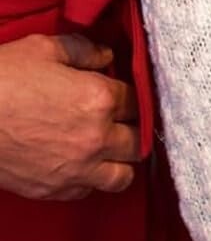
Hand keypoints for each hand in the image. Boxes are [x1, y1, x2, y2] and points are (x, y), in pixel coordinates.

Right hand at [0, 33, 140, 200]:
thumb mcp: (44, 48)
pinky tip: (80, 164)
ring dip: (119, 161)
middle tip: (118, 121)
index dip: (130, 95)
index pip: (137, 101)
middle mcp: (95, 138)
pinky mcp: (51, 190)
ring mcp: (74, 169)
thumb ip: (84, 50)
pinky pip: (87, 192)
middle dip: (131, 129)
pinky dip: (90, 180)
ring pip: (121, 176)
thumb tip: (106, 58)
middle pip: (137, 142)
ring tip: (108, 148)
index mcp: (99, 99)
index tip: (121, 94)